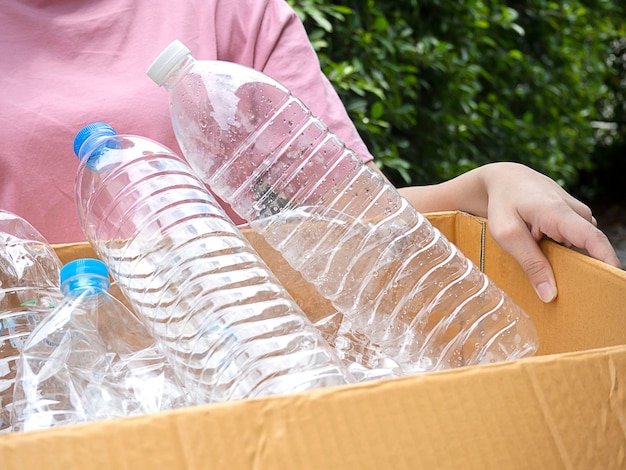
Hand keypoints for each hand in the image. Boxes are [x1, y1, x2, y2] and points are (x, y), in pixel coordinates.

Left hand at [393, 162, 622, 302]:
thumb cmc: (503, 205)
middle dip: (589, 272)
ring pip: (584, 246)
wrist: (506, 178)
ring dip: (576, 263)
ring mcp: (578, 214)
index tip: (614, 283)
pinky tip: (556, 266)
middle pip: (592, 247)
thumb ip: (529, 263)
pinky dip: (569, 254)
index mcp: (558, 213)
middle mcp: (576, 212)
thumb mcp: (507, 235)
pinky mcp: (574, 219)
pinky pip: (578, 242)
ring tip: (565, 286)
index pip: (593, 239)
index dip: (607, 262)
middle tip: (579, 299)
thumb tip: (550, 295)